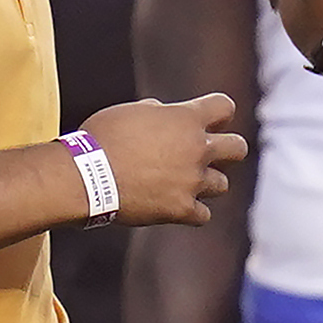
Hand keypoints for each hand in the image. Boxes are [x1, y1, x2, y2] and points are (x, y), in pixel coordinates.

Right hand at [90, 96, 245, 226]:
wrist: (85, 176)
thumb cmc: (99, 139)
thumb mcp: (128, 112)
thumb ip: (156, 112)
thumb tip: (164, 112)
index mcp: (185, 119)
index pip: (224, 107)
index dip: (216, 113)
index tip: (206, 120)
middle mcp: (197, 149)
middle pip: (238, 148)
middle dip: (226, 150)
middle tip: (205, 154)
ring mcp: (193, 181)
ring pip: (221, 184)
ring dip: (205, 183)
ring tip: (181, 183)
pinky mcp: (182, 209)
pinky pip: (203, 215)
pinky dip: (191, 211)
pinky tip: (174, 206)